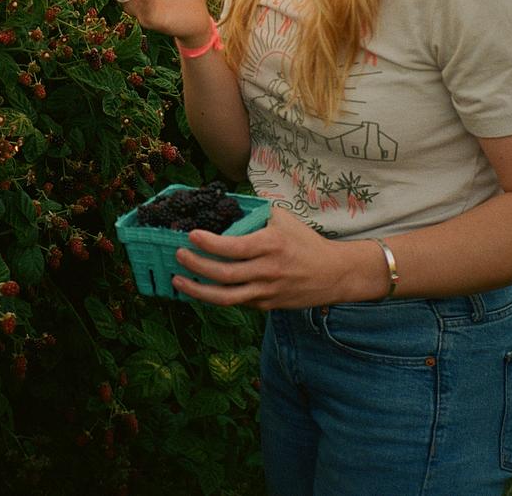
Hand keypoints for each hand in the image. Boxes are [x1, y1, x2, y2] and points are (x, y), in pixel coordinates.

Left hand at [171, 207, 358, 308]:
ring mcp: (266, 291)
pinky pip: (236, 302)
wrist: (333, 274)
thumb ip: (255, 214)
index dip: (209, 243)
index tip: (191, 235)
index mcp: (271, 245)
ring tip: (178, 280)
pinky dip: (214, 296)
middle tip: (178, 255)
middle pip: (224, 274)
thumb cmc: (305, 242)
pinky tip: (199, 288)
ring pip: (225, 298)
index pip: (234, 247)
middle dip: (196, 265)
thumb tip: (223, 205)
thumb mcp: (283, 219)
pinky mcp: (266, 305)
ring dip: (197, 290)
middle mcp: (267, 271)